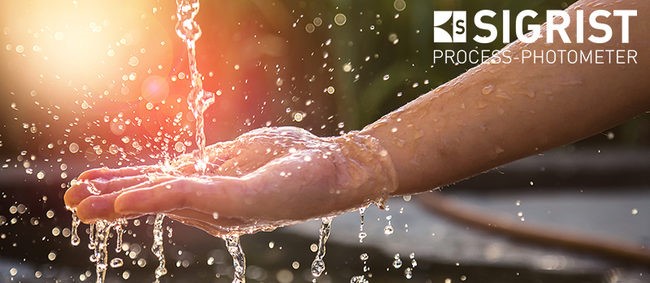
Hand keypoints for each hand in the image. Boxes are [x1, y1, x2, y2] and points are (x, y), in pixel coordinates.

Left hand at [64, 127, 396, 235]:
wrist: (326, 169)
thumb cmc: (302, 183)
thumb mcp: (257, 190)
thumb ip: (208, 195)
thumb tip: (159, 194)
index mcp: (221, 210)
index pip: (172, 202)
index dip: (138, 200)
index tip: (104, 205)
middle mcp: (208, 201)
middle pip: (151, 199)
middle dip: (111, 200)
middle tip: (74, 202)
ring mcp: (207, 184)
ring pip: (153, 185)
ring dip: (115, 187)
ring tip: (78, 189)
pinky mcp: (211, 168)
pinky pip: (167, 172)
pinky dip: (137, 174)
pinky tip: (112, 176)